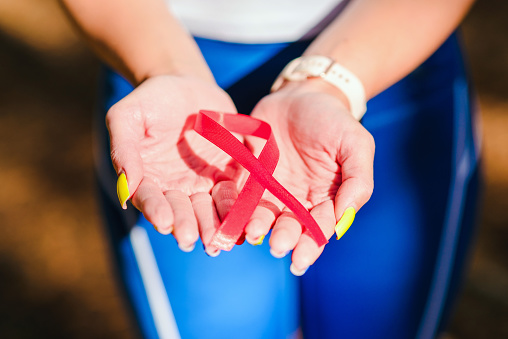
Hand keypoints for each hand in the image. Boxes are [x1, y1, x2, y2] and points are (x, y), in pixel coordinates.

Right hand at [107, 75, 238, 251]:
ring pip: (209, 208)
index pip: (150, 198)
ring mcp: (203, 182)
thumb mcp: (128, 116)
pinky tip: (243, 221)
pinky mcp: (228, 173)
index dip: (156, 210)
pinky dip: (238, 206)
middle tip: (191, 239)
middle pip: (182, 210)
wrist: (186, 85)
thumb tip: (126, 186)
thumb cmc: (150, 100)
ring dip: (214, 225)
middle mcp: (176, 187)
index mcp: (148, 177)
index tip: (164, 222)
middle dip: (187, 224)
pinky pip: (234, 192)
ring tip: (219, 240)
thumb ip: (124, 149)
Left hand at [243, 80, 374, 273]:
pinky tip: (231, 217)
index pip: (318, 227)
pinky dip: (235, 206)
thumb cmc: (333, 120)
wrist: (300, 95)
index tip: (300, 259)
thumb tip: (344, 219)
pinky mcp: (249, 175)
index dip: (310, 245)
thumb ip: (357, 181)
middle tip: (276, 247)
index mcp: (325, 198)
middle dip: (284, 238)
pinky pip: (240, 194)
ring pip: (264, 214)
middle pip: (290, 226)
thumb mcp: (356, 144)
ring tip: (252, 233)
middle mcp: (297, 199)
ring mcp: (271, 189)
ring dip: (258, 226)